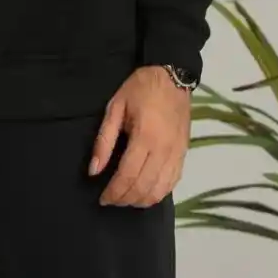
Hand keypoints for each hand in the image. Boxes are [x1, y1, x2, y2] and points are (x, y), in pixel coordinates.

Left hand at [88, 65, 190, 206]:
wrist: (172, 77)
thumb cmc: (140, 89)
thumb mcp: (115, 107)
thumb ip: (104, 140)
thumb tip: (94, 170)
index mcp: (145, 136)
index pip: (128, 175)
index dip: (114, 192)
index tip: (102, 198)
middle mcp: (164, 150)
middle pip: (144, 187)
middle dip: (125, 199)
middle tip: (111, 200)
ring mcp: (177, 154)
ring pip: (160, 190)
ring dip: (141, 201)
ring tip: (126, 198)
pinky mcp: (184, 155)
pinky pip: (172, 184)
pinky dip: (157, 194)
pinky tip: (145, 192)